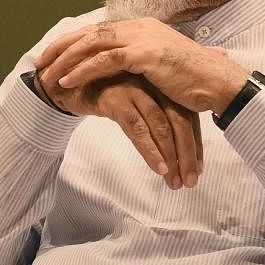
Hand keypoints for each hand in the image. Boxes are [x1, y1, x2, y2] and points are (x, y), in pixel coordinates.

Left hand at [36, 19, 248, 113]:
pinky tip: (67, 83)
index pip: (97, 31)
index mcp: (141, 27)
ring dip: (65, 62)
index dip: (71, 42)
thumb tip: (122, 68)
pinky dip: (82, 71)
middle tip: (39, 64)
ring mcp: (142, 38)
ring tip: (47, 78)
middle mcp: (138, 27)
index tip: (51, 56)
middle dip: (60, 49)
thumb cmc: (193, 81)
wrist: (220, 84)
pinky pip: (104, 61)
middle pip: (88, 33)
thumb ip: (140, 62)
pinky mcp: (145, 54)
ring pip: (91, 45)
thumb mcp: (160, 66)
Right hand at [37, 70, 201, 188]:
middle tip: (189, 182)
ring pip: (161, 124)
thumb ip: (153, 113)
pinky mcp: (116, 97)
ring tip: (174, 181)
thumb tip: (173, 143)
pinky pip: (137, 126)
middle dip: (187, 154)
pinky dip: (150, 148)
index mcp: (161, 84)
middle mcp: (152, 84)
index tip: (197, 171)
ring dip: (171, 156)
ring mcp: (135, 89)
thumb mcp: (133, 101)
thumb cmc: (103, 93)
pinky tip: (158, 167)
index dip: (195, 144)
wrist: (66, 82)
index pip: (188, 115)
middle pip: (180, 120)